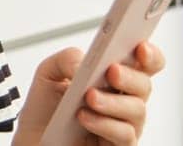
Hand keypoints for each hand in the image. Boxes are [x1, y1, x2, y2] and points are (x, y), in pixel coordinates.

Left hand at [11, 42, 165, 145]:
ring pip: (137, 110)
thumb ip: (66, 58)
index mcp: (113, 77)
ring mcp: (123, 123)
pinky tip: (85, 117)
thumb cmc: (45, 108)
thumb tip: (84, 63)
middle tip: (112, 71)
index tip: (141, 46)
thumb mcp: (48, 73)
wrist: (33, 140)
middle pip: (145, 84)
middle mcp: (123, 99)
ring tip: (90, 97)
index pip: (144, 62)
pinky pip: (125, 136)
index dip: (149, 54)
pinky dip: (105, 124)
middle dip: (130, 76)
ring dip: (113, 101)